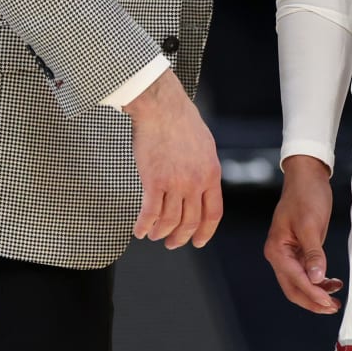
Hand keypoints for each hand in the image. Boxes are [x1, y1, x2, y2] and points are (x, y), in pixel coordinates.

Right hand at [125, 70, 221, 248]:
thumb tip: (203, 185)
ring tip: (153, 235)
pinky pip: (149, 213)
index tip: (198, 242)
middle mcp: (195, 182)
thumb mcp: (205, 146)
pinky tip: (139, 230)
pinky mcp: (153, 181)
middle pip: (191, 222)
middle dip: (180, 238)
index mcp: (211, 174)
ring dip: (160, 233)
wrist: (162, 107)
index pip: (213, 213)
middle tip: (172, 243)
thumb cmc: (181, 121)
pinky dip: (144, 226)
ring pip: (169, 222)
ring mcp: (175, 183)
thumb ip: (205, 169)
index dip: (205, 232)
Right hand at [265, 155, 342, 313]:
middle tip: (332, 308)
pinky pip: (307, 272)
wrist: (307, 176)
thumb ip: (313, 254)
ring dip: (316, 293)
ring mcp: (289, 253)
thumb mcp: (311, 224)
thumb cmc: (306, 195)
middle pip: (293, 287)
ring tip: (335, 300)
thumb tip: (316, 278)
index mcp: (277, 249)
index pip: (294, 280)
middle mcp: (279, 254)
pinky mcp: (300, 249)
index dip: (311, 294)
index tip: (328, 303)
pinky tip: (332, 283)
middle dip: (312, 300)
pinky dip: (318, 280)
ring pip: (300, 282)